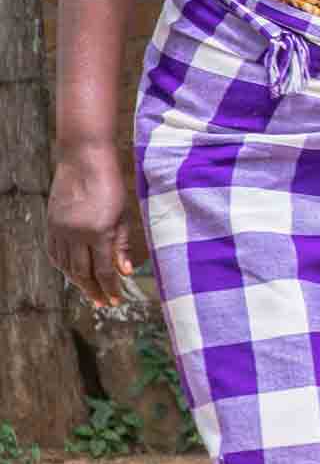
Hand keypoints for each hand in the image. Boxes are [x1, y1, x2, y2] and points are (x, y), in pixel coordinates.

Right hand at [46, 146, 142, 309]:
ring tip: (90, 292)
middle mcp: (75, 234)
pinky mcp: (51, 224)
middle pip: (82, 272)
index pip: (103, 270)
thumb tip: (125, 272)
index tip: (116, 301)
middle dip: (94, 290)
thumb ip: (122, 244)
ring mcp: (60, 229)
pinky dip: (63, 267)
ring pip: (66, 265)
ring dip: (78, 282)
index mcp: (98, 232)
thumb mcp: (124, 214)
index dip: (110, 288)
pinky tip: (72, 273)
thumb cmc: (111, 184)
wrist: (84, 160)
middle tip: (103, 303)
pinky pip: (55, 253)